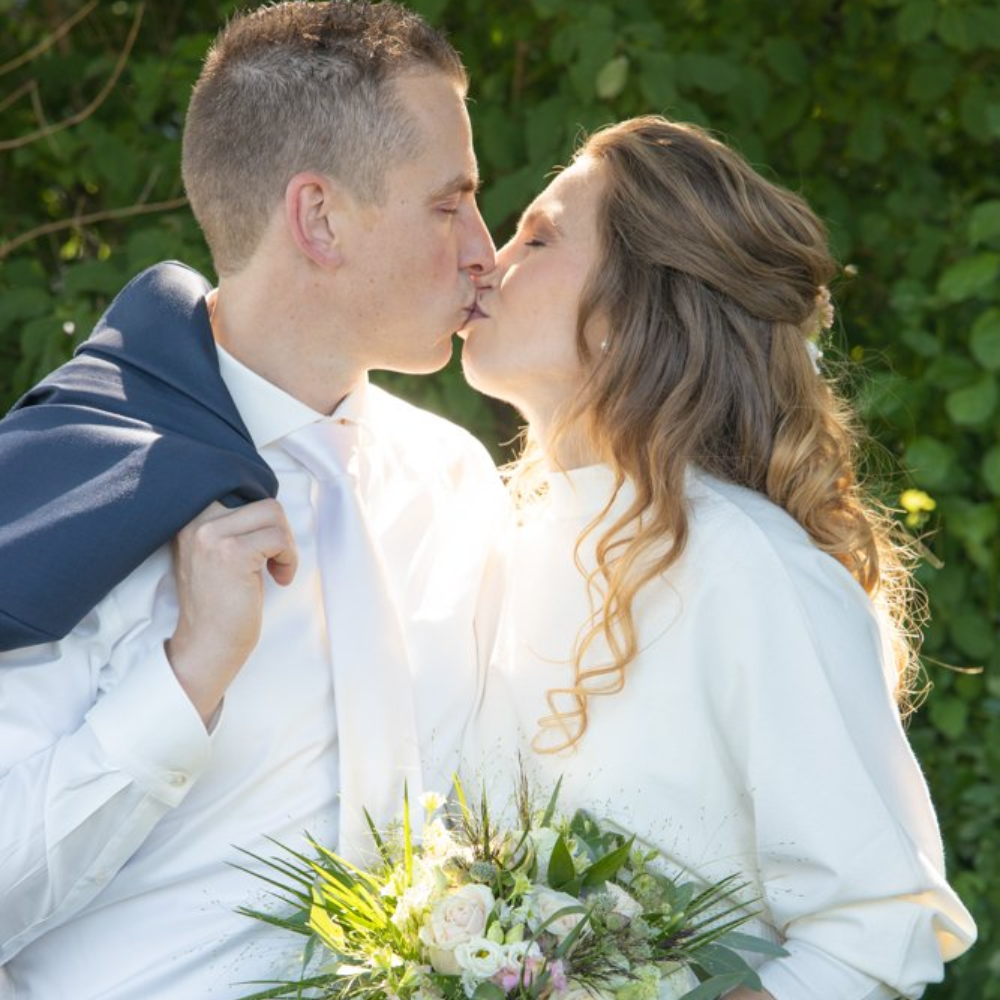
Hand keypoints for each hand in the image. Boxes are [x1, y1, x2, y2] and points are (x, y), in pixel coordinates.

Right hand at [165, 499, 297, 724]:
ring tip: (276, 569)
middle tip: (275, 560)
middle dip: (279, 531)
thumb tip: (269, 502)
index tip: (268, 541)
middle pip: (262, 500)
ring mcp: (212, 535)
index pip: (237, 486)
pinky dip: (289, 559)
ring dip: (286, 544)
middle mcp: (196, 521)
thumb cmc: (219, 603)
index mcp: (189, 517)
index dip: (264, 514)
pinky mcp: (233, 553)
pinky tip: (279, 579)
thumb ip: (231, 524)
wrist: (206, 645)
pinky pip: (279, 538)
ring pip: (274, 514)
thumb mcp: (216, 552)